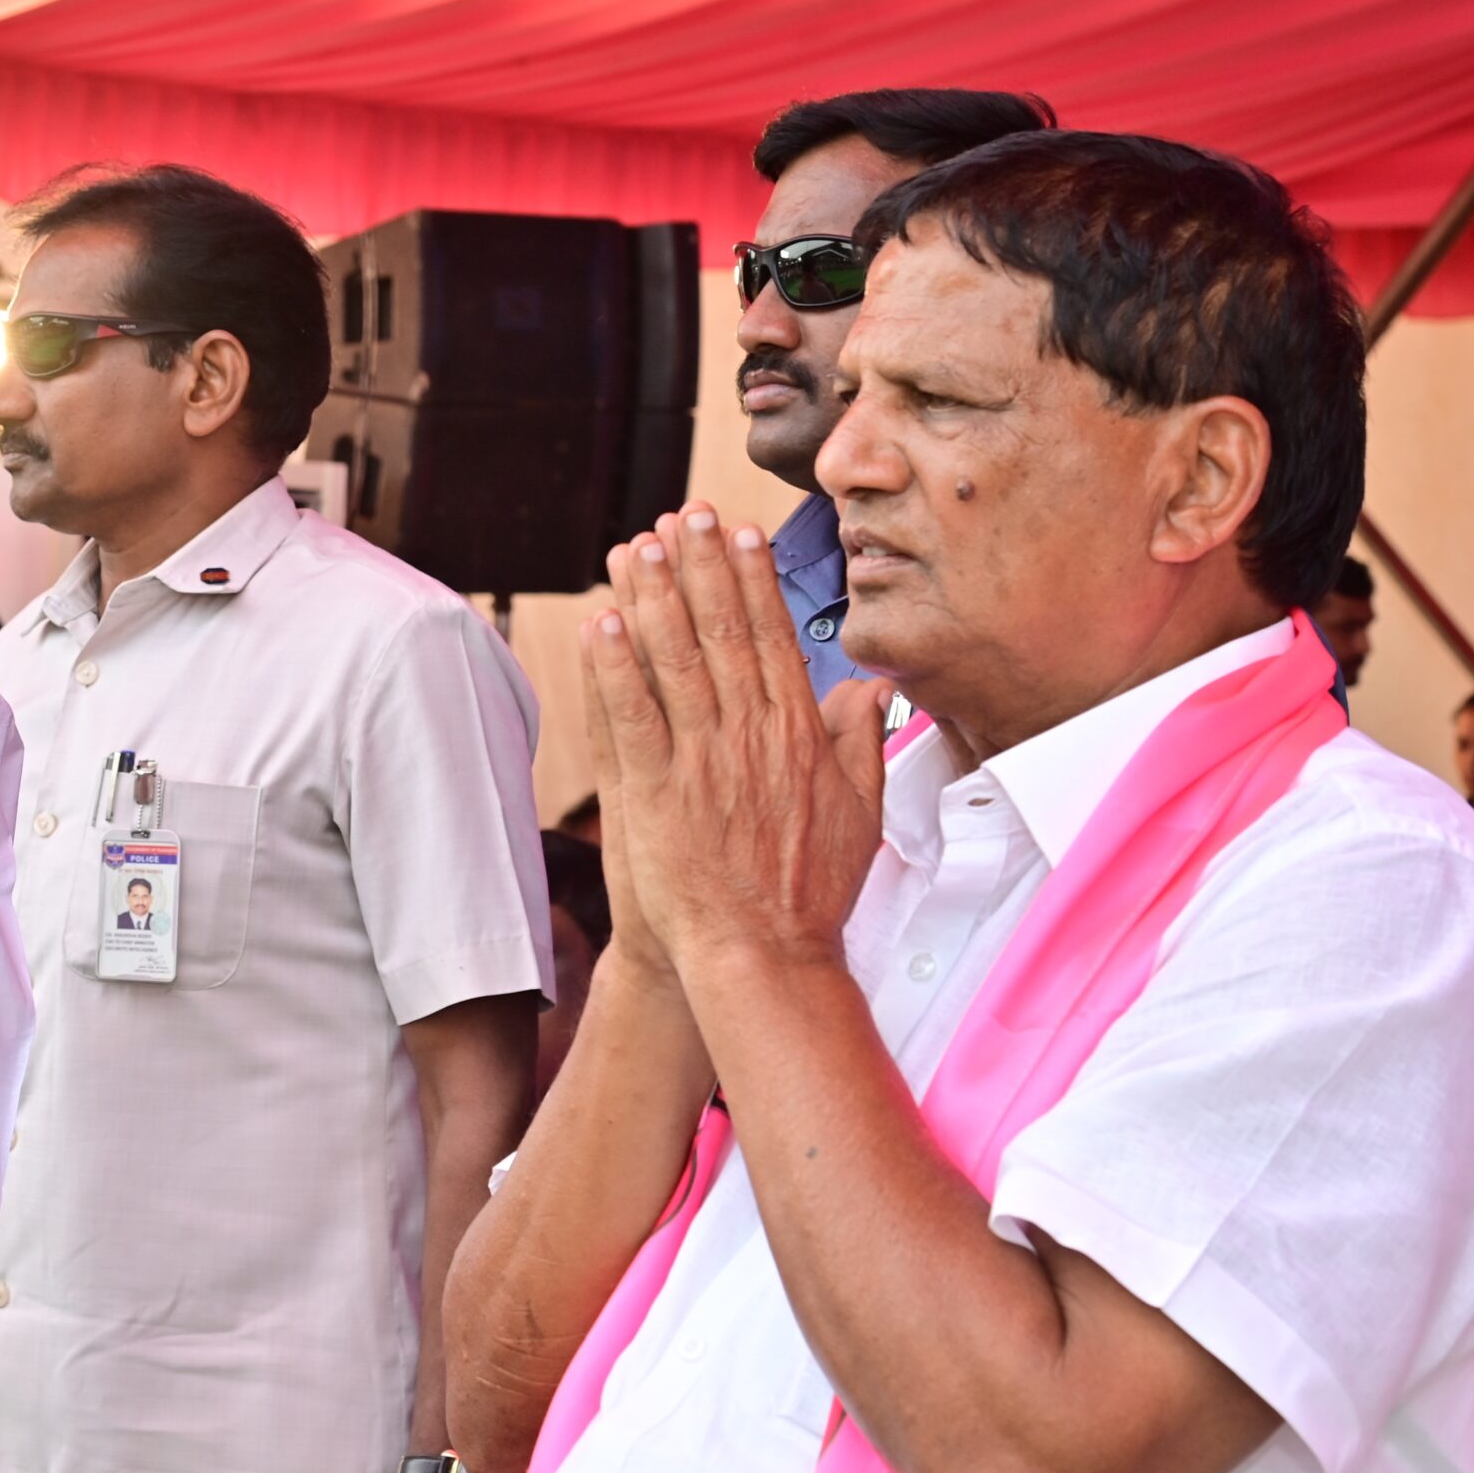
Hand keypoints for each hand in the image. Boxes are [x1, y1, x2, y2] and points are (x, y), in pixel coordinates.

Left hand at [586, 507, 893, 973]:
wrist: (764, 959)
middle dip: (702, 565)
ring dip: (654, 597)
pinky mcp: (655, 794)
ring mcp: (700, 764)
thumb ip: (862, 741)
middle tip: (686, 513)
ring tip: (638, 545)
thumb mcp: (860, 813)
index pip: (771, 640)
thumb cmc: (806, 896)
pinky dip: (615, 667)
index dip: (752, 581)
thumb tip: (871, 686)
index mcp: (797, 737)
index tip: (739, 534)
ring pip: (674, 662)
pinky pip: (631, 716)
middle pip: (722, 633)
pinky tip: (602, 621)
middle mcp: (750, 739)